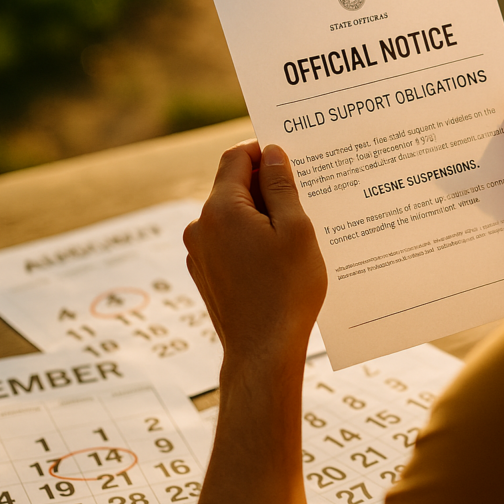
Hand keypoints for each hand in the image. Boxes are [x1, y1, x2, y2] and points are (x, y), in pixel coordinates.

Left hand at [183, 139, 326, 363]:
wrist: (262, 352)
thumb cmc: (286, 291)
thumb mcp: (296, 230)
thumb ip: (282, 186)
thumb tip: (273, 153)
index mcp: (221, 209)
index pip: (236, 157)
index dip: (263, 151)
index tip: (291, 158)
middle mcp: (201, 226)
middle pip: (233, 186)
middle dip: (266, 186)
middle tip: (303, 198)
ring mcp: (199, 252)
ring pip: (232, 216)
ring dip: (261, 216)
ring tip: (295, 236)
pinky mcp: (205, 273)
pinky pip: (228, 241)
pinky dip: (251, 240)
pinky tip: (278, 260)